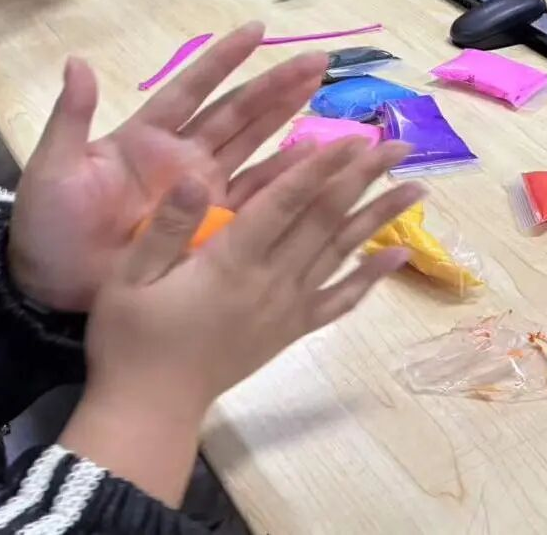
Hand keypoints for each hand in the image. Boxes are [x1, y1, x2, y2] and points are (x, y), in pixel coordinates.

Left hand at [9, 23, 328, 311]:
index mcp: (145, 137)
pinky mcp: (209, 231)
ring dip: (287, 126)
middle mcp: (181, 159)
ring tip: (325, 102)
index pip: (192, 89)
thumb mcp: (53, 166)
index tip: (257, 30)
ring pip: (253, 152)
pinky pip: (253, 203)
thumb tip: (77, 60)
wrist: (49, 287)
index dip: (223, 60)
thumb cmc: (48, 224)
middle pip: (237, 115)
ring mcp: (199, 195)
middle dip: (275, 87)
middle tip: (316, 63)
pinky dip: (283, 183)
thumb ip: (71, 117)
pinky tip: (314, 164)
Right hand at [60, 140, 420, 502]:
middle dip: (361, 177)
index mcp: (230, 261)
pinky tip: (399, 254)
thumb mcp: (128, 276)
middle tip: (398, 141)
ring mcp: (286, 308)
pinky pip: (340, 301)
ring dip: (379, 217)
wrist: (150, 409)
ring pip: (341, 253)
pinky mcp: (291, 331)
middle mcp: (270, 281)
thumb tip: (194, 177)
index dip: (320, 166)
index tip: (352, 136)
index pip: (285, 203)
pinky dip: (372, 277)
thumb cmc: (131, 338)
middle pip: (325, 220)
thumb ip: (165, 226)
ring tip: (417, 186)